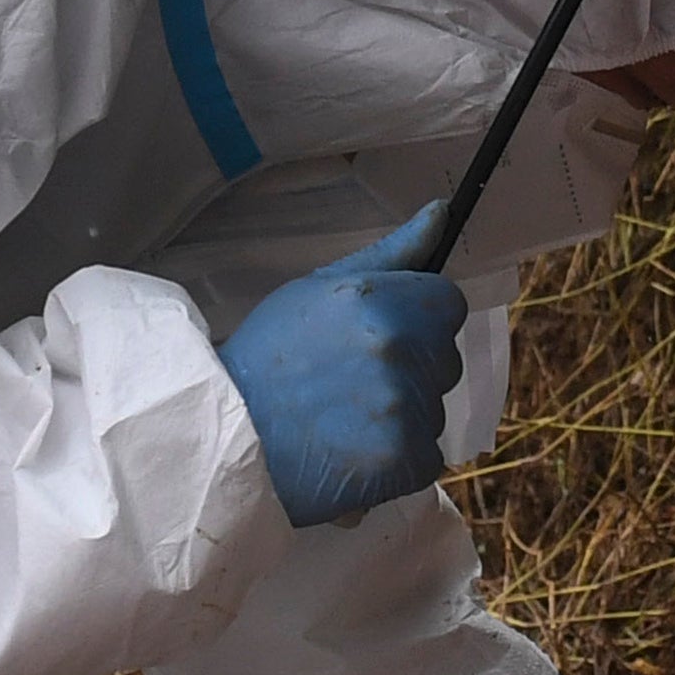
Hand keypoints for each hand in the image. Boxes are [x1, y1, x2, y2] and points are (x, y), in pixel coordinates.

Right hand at [216, 207, 463, 523]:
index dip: (418, 320)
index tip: (379, 338)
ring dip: (404, 418)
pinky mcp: (404, 461)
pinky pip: (426, 457)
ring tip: (345, 421)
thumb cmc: (268, 357)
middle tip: (350, 383)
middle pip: (444, 358)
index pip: (448, 304)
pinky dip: (399, 462)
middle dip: (412, 369)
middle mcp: (398, 350)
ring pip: (434, 410)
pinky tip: (354, 454)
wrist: (226, 437)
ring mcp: (404, 409)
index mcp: (381, 301)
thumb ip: (391, 253)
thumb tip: (442, 211)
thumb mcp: (318, 289)